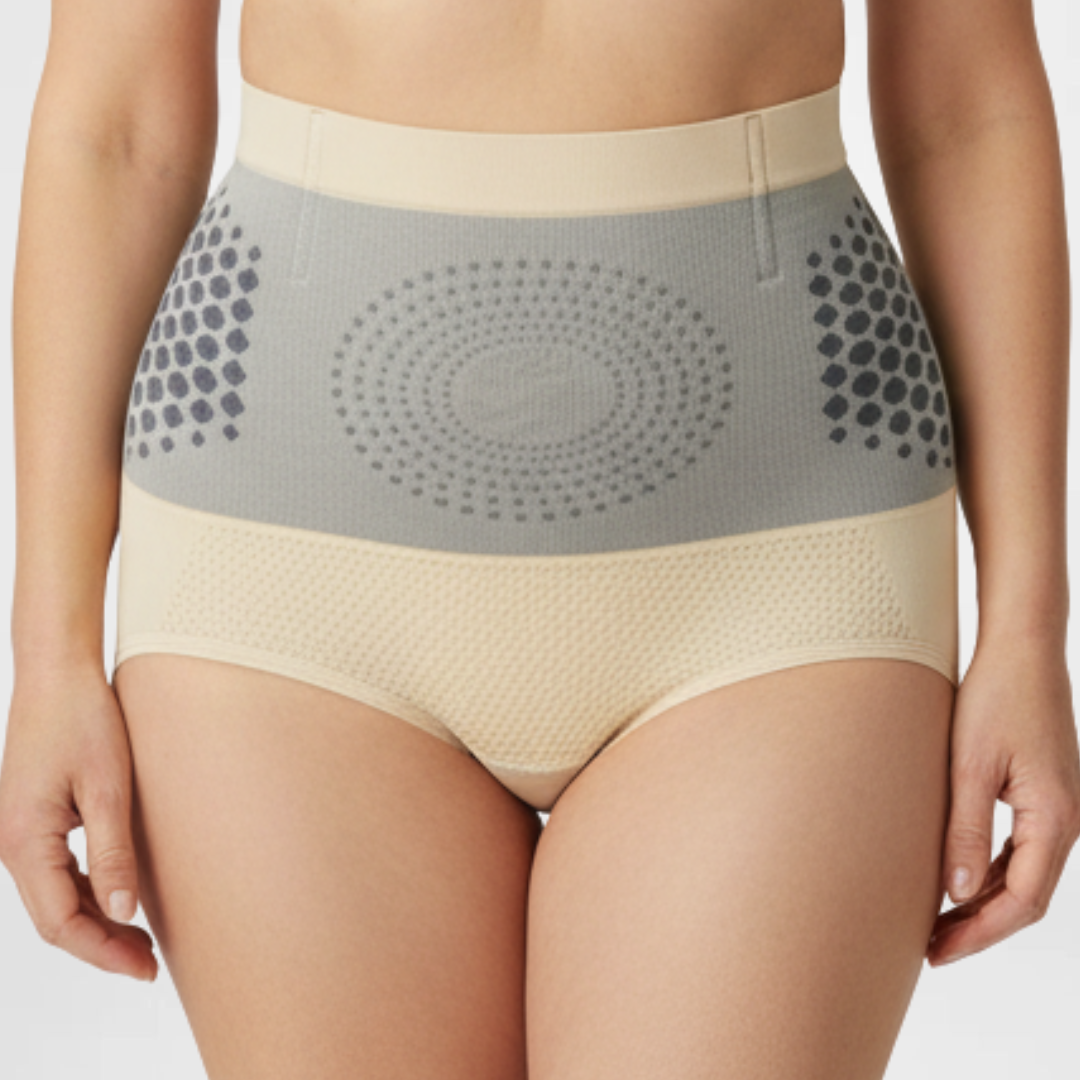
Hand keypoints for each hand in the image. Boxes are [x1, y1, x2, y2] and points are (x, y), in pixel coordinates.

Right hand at [0, 659, 157, 981]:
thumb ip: (113, 852)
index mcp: (24, 841)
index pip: (59, 922)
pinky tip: (121, 900)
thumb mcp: (107, 787)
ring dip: (96, 922)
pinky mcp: (35, 819)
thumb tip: (123, 912)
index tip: (145, 968)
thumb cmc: (83, 719)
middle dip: (101, 946)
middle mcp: (13, 844)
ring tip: (143, 942)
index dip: (102, 952)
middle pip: (55, 917)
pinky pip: (58, 872)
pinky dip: (88, 893)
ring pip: (56, 897)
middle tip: (151, 966)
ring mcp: (21, 832)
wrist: (58, 673)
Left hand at [928, 634, 1079, 965]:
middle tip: (930, 948)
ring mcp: (1056, 808)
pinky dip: (987, 870)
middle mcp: (1065, 821)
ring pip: (1021, 875)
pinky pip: (1019, 849)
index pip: (1022, 902)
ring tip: (935, 922)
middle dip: (979, 927)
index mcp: (1055, 819)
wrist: (1021, 650)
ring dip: (981, 901)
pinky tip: (954, 879)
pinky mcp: (1041, 794)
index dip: (980, 933)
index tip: (938, 951)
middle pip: (1024, 896)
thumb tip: (955, 893)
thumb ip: (965, 830)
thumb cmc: (997, 698)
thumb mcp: (971, 766)